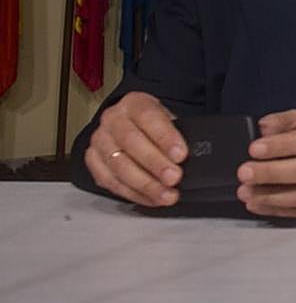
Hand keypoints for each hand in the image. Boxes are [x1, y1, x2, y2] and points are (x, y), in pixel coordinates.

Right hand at [83, 91, 186, 206]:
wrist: (132, 124)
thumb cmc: (153, 123)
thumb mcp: (168, 118)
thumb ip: (178, 132)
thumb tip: (195, 153)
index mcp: (134, 103)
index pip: (149, 117)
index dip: (165, 137)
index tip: (181, 154)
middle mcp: (113, 120)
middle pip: (131, 143)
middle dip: (155, 164)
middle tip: (174, 178)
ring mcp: (100, 141)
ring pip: (119, 166)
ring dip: (145, 185)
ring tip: (166, 195)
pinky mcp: (93, 161)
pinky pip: (111, 182)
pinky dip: (133, 194)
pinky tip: (151, 199)